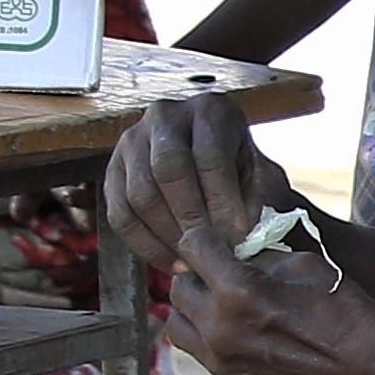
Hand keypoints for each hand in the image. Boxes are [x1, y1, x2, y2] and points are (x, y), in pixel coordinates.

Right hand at [106, 91, 296, 275]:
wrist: (211, 154)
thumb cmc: (243, 168)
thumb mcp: (260, 174)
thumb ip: (256, 198)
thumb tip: (239, 236)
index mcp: (210, 111)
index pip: (210, 156)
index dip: (223, 200)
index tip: (239, 237)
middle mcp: (165, 116)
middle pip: (168, 170)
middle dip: (191, 218)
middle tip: (212, 253)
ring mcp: (132, 140)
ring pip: (139, 192)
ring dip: (167, 235)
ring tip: (194, 262)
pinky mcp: (113, 168)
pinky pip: (118, 211)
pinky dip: (144, 243)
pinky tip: (171, 263)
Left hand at [165, 224, 374, 374]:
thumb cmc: (351, 316)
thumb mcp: (308, 265)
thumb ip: (261, 256)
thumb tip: (234, 253)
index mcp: (238, 292)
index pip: (191, 247)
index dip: (206, 237)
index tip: (219, 240)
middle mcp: (220, 328)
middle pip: (178, 286)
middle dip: (198, 273)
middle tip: (223, 272)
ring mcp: (222, 361)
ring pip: (177, 322)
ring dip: (194, 307)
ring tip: (221, 303)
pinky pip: (198, 350)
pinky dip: (208, 334)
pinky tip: (238, 329)